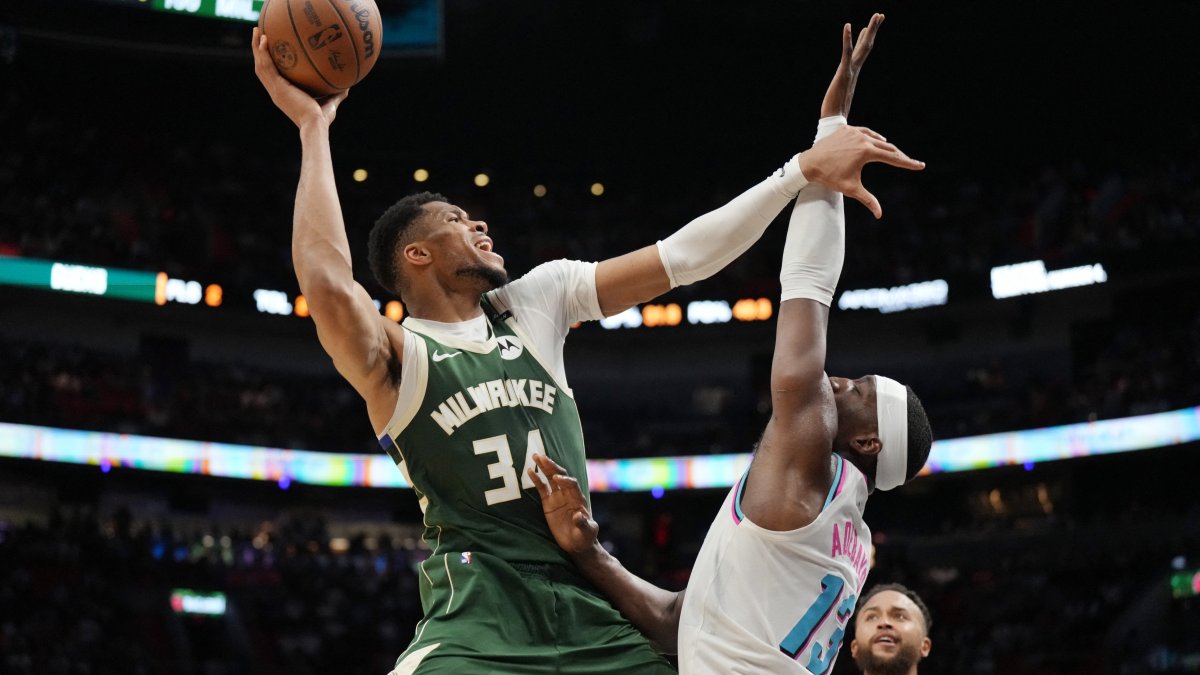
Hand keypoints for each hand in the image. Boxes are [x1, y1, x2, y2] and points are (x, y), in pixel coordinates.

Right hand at [252, 27, 347, 129]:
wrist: (315, 125)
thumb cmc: (322, 119)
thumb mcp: (331, 102)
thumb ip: (337, 93)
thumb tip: (349, 84)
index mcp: (283, 93)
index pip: (272, 75)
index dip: (269, 61)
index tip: (270, 48)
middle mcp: (275, 91)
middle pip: (262, 67)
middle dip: (259, 50)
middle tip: (259, 32)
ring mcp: (274, 89)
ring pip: (260, 65)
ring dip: (257, 47)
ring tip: (257, 30)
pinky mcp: (276, 87)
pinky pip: (266, 66)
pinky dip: (263, 52)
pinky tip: (264, 39)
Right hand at [528, 453, 601, 558]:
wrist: (577, 544)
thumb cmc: (586, 537)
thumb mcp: (587, 531)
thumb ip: (583, 523)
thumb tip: (578, 515)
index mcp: (578, 499)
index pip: (572, 484)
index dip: (565, 480)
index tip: (556, 479)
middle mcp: (568, 495)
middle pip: (560, 476)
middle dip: (552, 466)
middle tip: (541, 457)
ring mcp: (558, 498)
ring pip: (550, 478)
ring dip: (544, 467)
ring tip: (535, 456)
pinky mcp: (548, 503)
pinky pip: (542, 488)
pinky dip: (536, 479)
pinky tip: (530, 471)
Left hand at [799, 124, 923, 218]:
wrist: (809, 164)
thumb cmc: (830, 177)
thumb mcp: (851, 189)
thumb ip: (868, 200)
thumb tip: (879, 215)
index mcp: (867, 152)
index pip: (893, 158)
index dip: (908, 163)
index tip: (920, 166)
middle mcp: (863, 139)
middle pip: (887, 148)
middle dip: (899, 156)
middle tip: (909, 162)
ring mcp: (855, 132)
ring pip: (877, 139)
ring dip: (886, 146)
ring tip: (895, 153)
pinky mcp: (846, 130)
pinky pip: (865, 132)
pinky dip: (873, 137)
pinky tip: (879, 140)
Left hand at [820, 13, 883, 118]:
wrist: (833, 120)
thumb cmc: (835, 111)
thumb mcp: (840, 94)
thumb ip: (843, 90)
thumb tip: (844, 91)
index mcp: (853, 73)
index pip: (862, 52)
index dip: (865, 38)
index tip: (869, 26)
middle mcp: (854, 69)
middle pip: (867, 46)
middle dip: (873, 29)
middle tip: (880, 15)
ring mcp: (850, 70)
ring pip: (863, 47)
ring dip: (870, 30)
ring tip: (877, 16)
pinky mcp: (843, 72)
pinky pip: (846, 53)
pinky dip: (847, 39)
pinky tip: (847, 26)